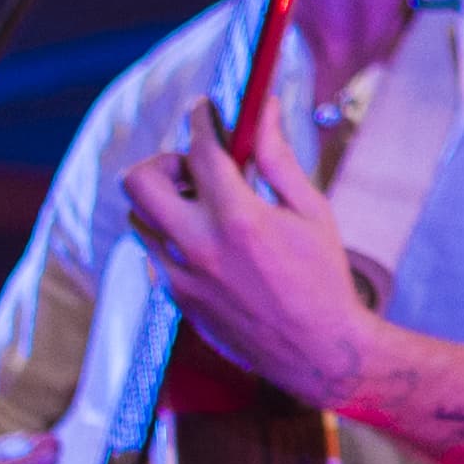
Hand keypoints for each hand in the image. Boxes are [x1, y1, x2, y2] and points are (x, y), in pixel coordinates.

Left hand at [127, 118, 373, 405]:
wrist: (318, 352)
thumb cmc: (323, 277)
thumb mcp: (312, 211)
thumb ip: (279, 159)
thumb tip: (263, 111)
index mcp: (240, 219)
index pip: (200, 151)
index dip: (201, 121)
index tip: (204, 111)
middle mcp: (201, 247)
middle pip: (140, 182)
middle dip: (163, 161)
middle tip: (193, 168)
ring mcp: (183, 276)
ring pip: (139, 218)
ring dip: (165, 201)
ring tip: (203, 208)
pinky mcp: (177, 299)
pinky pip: (155, 252)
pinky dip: (175, 237)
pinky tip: (210, 244)